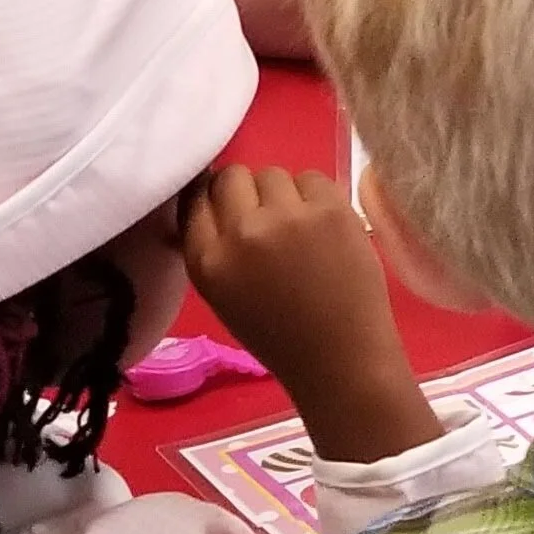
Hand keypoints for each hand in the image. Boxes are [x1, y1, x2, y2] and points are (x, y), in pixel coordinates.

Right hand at [179, 166, 438, 460]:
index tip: (230, 209)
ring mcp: (288, 217)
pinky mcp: (330, 209)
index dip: (213, 200)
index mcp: (207, 261)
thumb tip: (203, 203)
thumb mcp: (221, 295)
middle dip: (246, 193)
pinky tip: (324, 227)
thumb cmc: (278, 335)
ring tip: (298, 228)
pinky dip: (316, 196)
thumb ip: (209, 247)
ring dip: (283, 194)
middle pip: (231, 176)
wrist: (339, 360)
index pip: (194, 198)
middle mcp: (242, 233)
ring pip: (272, 173)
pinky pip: (313, 178)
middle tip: (267, 218)